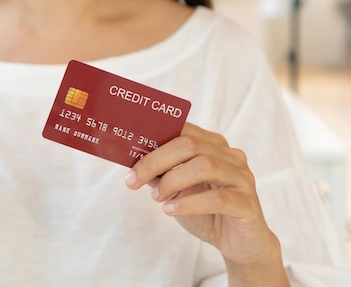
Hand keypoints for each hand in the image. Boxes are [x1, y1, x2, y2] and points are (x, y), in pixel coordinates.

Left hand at [124, 123, 280, 267]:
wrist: (240, 245)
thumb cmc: (207, 212)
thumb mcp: (177, 190)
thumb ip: (161, 174)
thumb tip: (132, 162)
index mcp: (214, 147)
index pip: (184, 130)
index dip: (154, 138)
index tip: (129, 152)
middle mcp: (232, 157)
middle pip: (191, 145)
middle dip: (156, 161)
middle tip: (133, 180)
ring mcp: (242, 179)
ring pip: (205, 166)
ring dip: (172, 180)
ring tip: (156, 197)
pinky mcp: (248, 205)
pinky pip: (218, 199)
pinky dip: (189, 203)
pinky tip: (170, 209)